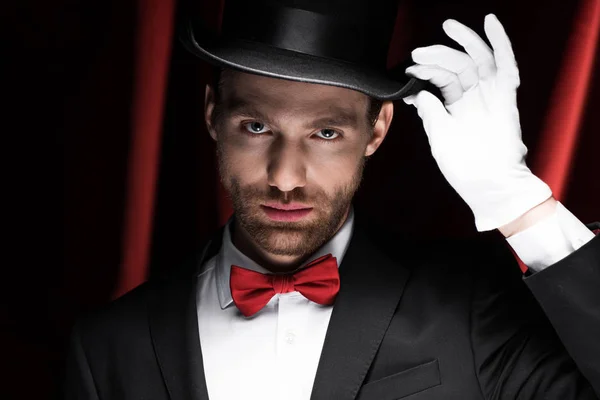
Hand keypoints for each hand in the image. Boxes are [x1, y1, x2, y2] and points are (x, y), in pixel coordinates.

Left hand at [404, 14, 551, 231]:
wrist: (488, 184)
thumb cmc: (463, 166)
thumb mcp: (439, 136)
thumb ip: (430, 112)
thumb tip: (417, 93)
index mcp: (456, 108)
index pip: (442, 79)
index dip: (426, 71)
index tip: (411, 69)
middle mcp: (474, 98)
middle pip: (457, 66)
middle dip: (437, 56)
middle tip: (419, 53)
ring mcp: (490, 96)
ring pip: (478, 59)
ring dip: (464, 41)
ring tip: (448, 27)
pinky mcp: (506, 97)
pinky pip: (505, 64)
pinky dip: (500, 42)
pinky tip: (490, 23)